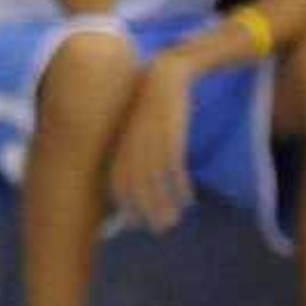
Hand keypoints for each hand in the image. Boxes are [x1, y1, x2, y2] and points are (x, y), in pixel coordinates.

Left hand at [109, 54, 193, 232]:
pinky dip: (180, 186)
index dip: (125, 206)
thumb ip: (133, 154)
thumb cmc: (150, 107)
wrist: (164, 76)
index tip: (136, 225)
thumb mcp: (137, 130)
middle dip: (146, 211)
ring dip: (165, 204)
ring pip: (155, 182)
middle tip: (159, 230)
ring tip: (174, 221)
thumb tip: (137, 183)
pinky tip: (188, 199)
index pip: (116, 183)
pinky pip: (174, 168)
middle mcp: (130, 145)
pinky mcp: (170, 136)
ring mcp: (150, 141)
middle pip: (135, 188)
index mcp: (119, 144)